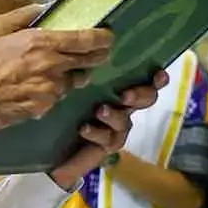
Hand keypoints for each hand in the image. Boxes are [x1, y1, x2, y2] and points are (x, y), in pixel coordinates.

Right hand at [0, 5, 114, 136]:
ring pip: (77, 79)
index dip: (102, 37)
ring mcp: (51, 90)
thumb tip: (45, 7)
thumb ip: (22, 15)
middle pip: (91, 61)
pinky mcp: (46, 107)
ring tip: (60, 68)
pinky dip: (56, 89)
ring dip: (75, 73)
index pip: (86, 39)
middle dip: (97, 54)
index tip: (108, 34)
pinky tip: (39, 85)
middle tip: (96, 50)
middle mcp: (52, 67)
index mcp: (40, 43)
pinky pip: (60, 95)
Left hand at [48, 72, 169, 189]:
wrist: (48, 145)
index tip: (159, 74)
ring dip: (115, 115)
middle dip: (140, 95)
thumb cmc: (58, 108)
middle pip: (145, 98)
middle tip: (124, 96)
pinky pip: (108, 139)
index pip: (142, 78)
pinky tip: (84, 128)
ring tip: (100, 111)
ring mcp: (116, 128)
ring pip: (124, 121)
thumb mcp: (68, 87)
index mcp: (116, 87)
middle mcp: (122, 106)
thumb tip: (83, 62)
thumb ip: (77, 75)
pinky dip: (97, 133)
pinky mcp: (106, 146)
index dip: (155, 77)